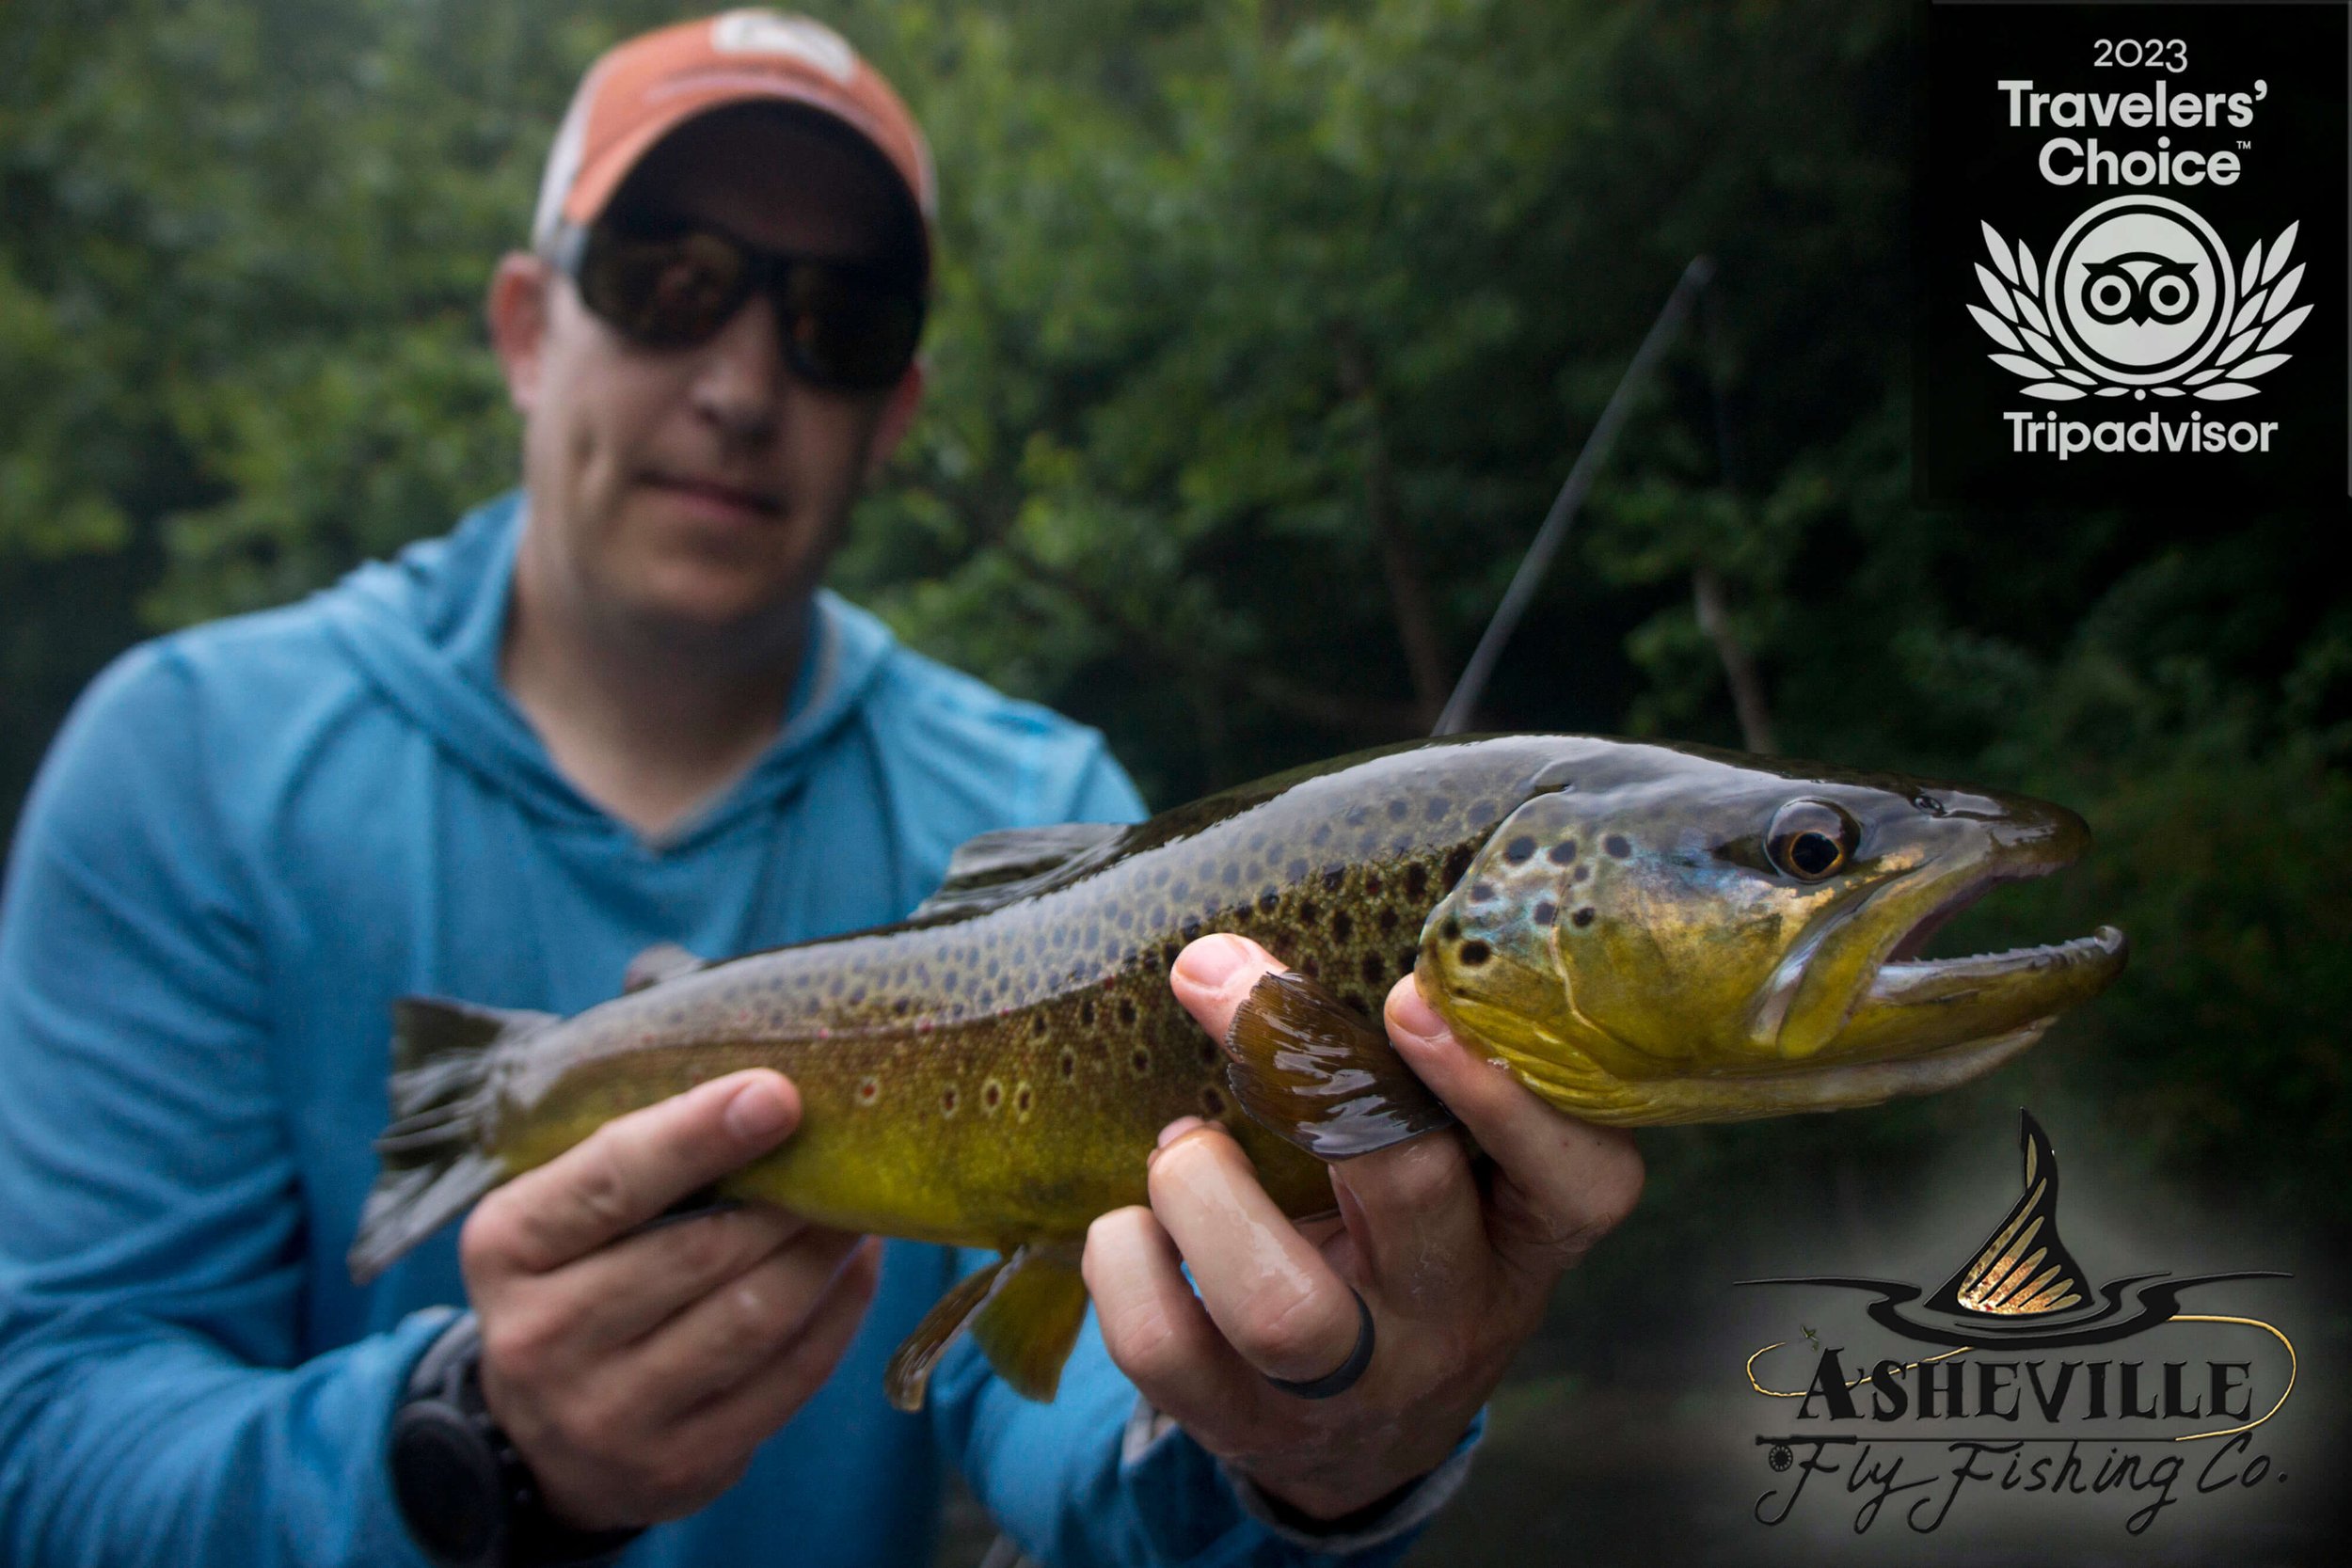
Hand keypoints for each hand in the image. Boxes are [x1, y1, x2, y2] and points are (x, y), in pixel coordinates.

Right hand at [459, 1070, 880, 1530]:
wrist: (542, 1436)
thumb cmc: (573, 1278)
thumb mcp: (559, 1208)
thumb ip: (634, 1146)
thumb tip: (761, 1082)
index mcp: (507, 1247)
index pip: (610, 1180)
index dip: (698, 1133)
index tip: (778, 1094)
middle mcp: (541, 1339)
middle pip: (699, 1252)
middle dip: (788, 1197)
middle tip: (845, 1150)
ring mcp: (608, 1415)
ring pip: (753, 1320)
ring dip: (824, 1254)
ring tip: (857, 1206)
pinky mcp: (679, 1467)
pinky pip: (787, 1380)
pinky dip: (838, 1314)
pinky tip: (854, 1269)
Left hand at [1083, 934, 1644, 1520]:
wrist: (1358, 1444)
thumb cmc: (1401, 1249)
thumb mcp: (1454, 1174)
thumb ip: (1412, 1075)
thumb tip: (1282, 929)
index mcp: (1527, 1236)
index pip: (1576, 1178)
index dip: (1498, 1092)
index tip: (1408, 996)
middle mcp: (1454, 1314)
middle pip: (1408, 1193)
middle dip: (1302, 1066)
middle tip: (1223, 976)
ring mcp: (1352, 1385)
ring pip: (1279, 1303)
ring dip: (1200, 1187)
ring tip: (1181, 1145)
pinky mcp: (1244, 1428)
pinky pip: (1165, 1348)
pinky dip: (1123, 1262)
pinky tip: (1127, 1228)